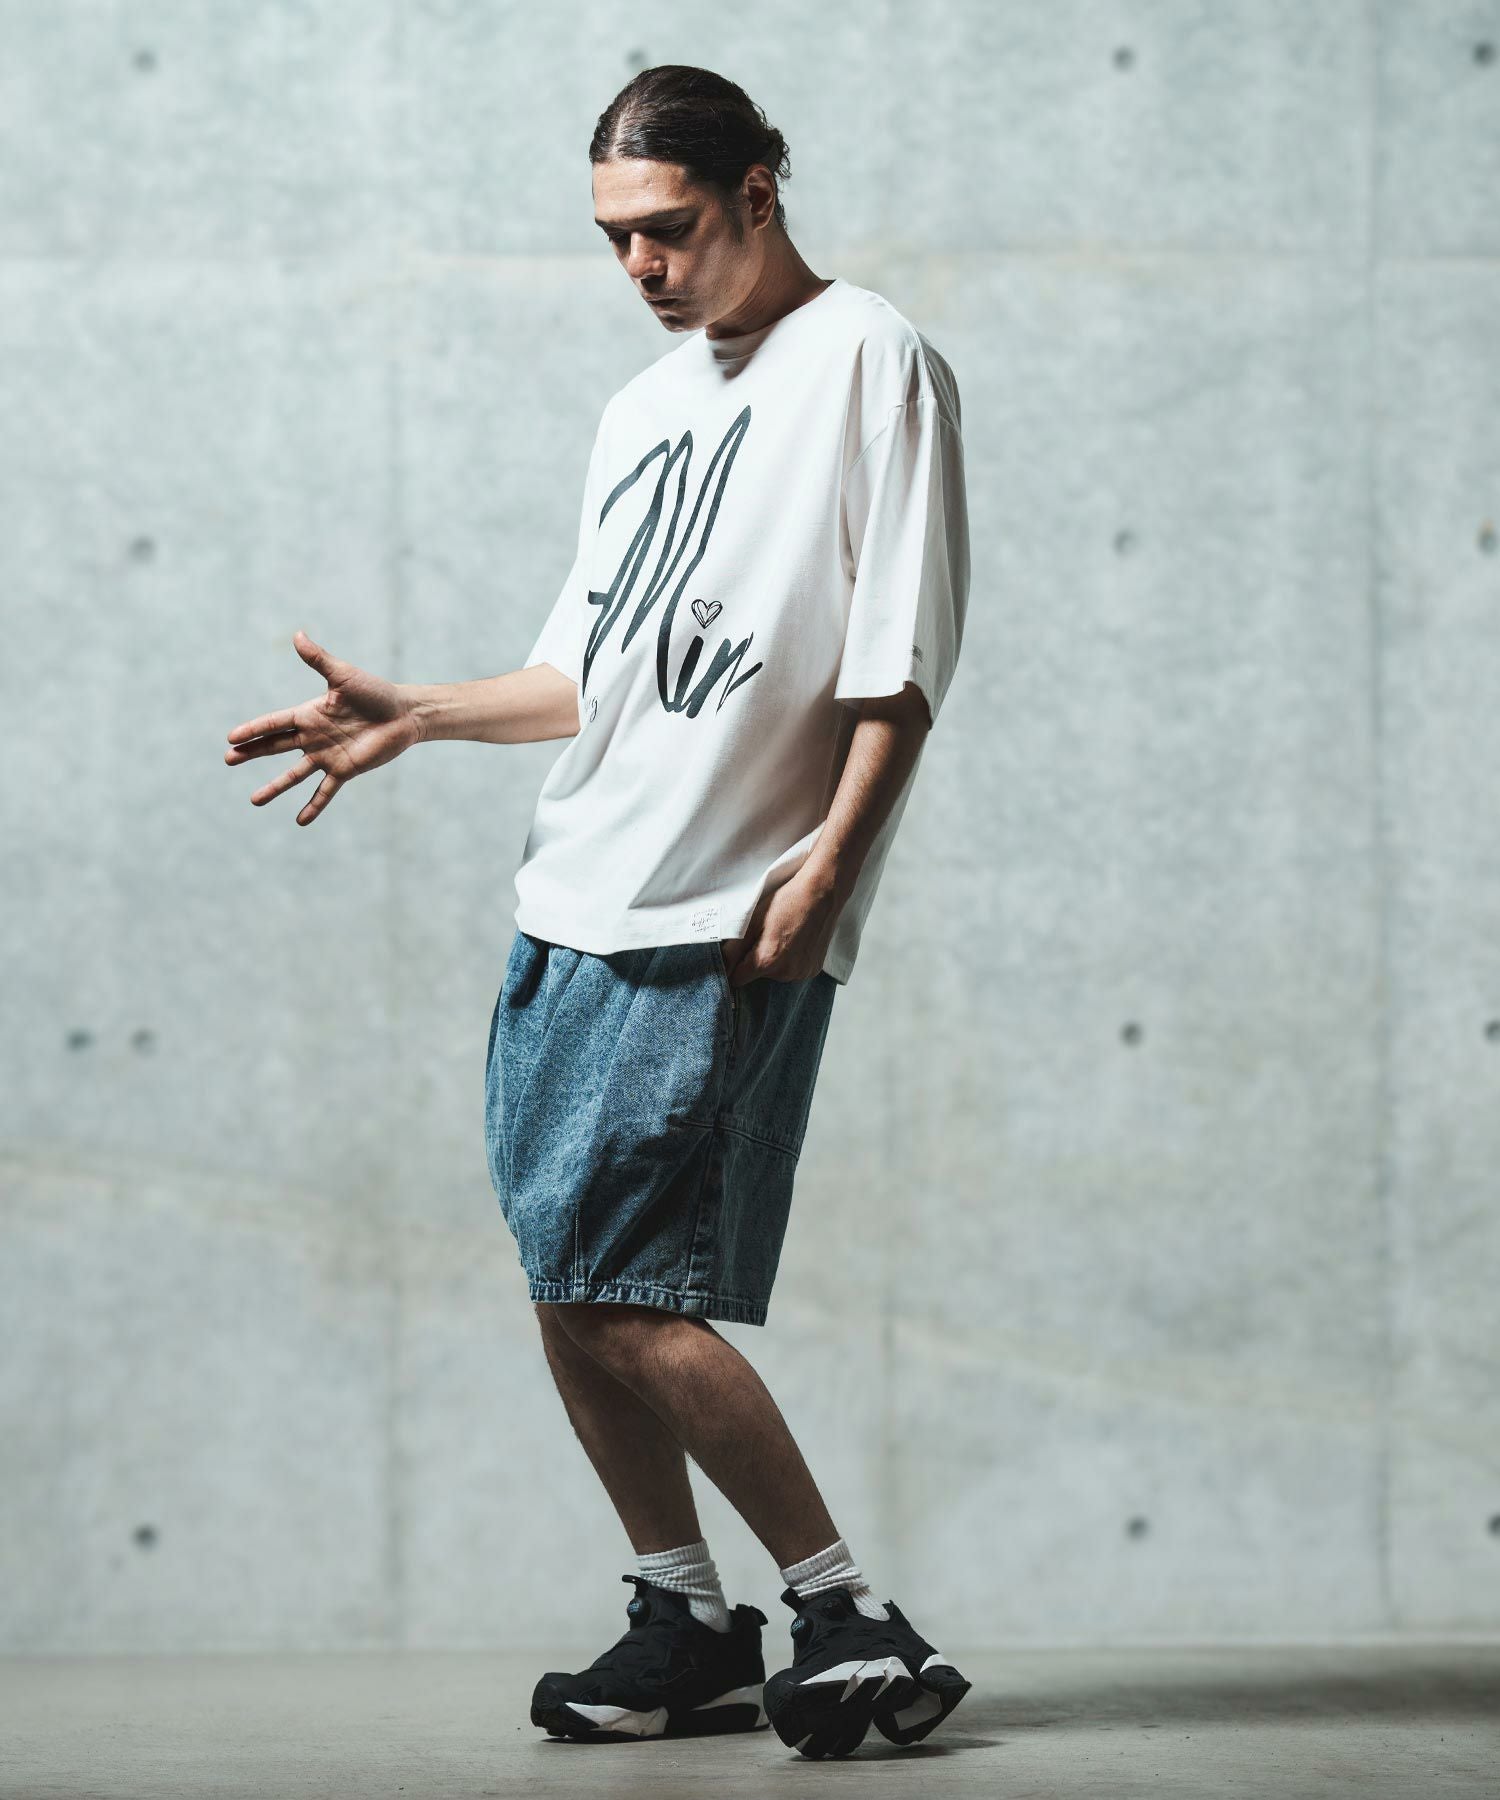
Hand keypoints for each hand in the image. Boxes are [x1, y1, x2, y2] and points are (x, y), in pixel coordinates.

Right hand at [224, 630, 418, 825]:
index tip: (231, 738)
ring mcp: (327, 755)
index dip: (253, 730)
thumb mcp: (344, 676)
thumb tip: (297, 634)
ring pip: (294, 774)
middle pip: (275, 747)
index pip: (273, 723)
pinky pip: (326, 792)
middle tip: (228, 759)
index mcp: (308, 714)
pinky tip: (300, 821)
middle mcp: (313, 736)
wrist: (404, 714)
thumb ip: (319, 660)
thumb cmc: (375, 692)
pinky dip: (314, 806)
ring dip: (275, 787)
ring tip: (254, 800)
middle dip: (251, 753)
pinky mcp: (345, 770)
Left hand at [724, 866, 841, 985]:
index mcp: (766, 961)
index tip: (738, 955)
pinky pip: (793, 972)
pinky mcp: (813, 970)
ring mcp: (801, 974)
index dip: (734, 967)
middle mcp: (785, 974)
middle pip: (758, 976)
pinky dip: (790, 961)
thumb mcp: (752, 919)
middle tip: (765, 936)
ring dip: (775, 961)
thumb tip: (721, 966)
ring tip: (783, 937)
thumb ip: (733, 948)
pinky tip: (795, 942)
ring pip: (776, 975)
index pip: (737, 980)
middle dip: (756, 961)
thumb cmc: (787, 901)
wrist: (822, 893)